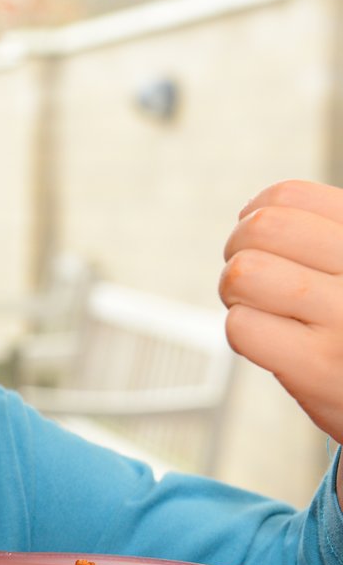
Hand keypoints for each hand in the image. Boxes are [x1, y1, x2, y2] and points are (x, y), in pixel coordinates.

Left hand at [220, 180, 342, 447]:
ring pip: (245, 273)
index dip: (256, 216)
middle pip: (260, 228)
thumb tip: (254, 212)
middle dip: (239, 251)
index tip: (268, 245)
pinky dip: (245, 332)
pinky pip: (243, 326)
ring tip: (265, 310)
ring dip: (237, 292)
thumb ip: (326, 237)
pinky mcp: (321, 366)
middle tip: (256, 280)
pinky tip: (275, 344)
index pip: (288, 197)